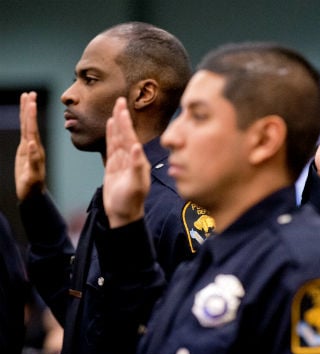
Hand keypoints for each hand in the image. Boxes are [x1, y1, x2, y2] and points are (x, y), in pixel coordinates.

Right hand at [15, 91, 46, 200]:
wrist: (33, 193)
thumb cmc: (33, 187)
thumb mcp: (33, 175)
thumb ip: (33, 160)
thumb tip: (32, 144)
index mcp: (36, 150)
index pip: (32, 128)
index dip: (31, 115)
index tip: (31, 102)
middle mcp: (34, 146)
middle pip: (30, 124)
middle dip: (29, 108)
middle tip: (29, 93)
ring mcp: (30, 148)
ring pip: (28, 126)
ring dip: (27, 113)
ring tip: (26, 98)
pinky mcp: (25, 151)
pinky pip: (25, 133)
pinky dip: (24, 123)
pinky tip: (25, 116)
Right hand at [103, 97, 149, 227]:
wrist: (123, 215)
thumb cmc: (130, 202)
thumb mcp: (135, 184)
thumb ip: (137, 166)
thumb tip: (136, 147)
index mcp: (138, 160)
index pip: (130, 137)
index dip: (126, 122)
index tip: (123, 107)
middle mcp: (131, 159)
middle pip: (125, 134)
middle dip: (122, 117)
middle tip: (120, 100)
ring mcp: (122, 162)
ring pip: (118, 139)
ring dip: (117, 124)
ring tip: (116, 109)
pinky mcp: (113, 167)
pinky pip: (111, 148)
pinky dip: (111, 136)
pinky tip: (110, 127)